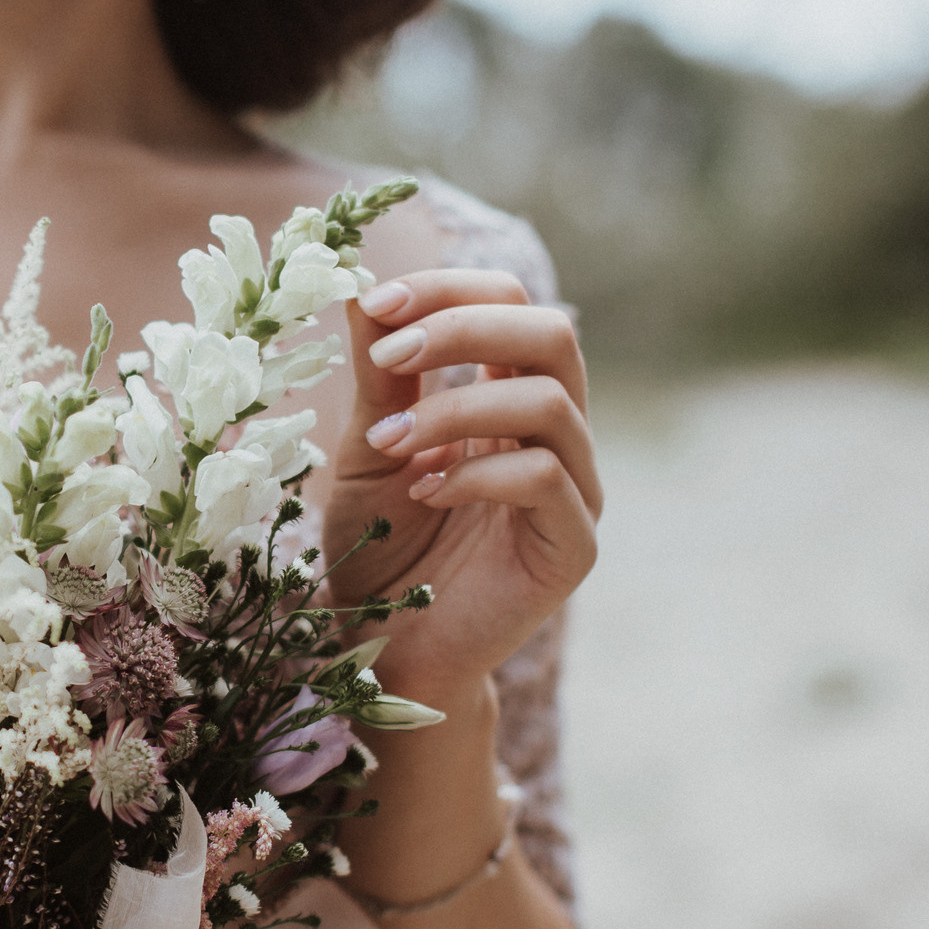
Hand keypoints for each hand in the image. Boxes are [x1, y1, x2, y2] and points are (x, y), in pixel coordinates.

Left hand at [323, 270, 601, 699]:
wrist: (386, 650)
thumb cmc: (379, 546)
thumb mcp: (367, 445)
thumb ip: (379, 373)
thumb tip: (354, 278)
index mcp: (509, 394)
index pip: (510, 303)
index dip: (448, 290)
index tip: (372, 303)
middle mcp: (554, 434)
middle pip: (552, 333)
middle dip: (465, 326)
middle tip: (391, 351)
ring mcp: (574, 490)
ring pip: (551, 404)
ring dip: (457, 407)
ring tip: (389, 441)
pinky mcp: (573, 547)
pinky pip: (548, 481)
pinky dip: (479, 474)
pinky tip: (424, 491)